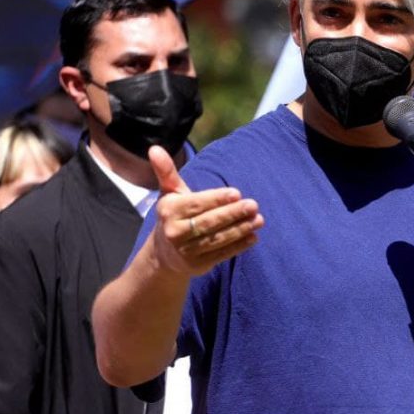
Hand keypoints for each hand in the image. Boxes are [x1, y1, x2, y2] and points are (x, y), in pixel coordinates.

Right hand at [147, 146, 262, 275]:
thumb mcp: (169, 193)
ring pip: (217, 239)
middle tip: (254, 205)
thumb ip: (166, 172)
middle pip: (208, 222)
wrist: (163, 254)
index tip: (236, 193)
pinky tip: (253, 237)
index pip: (196, 204)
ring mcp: (186, 251)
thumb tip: (155, 148)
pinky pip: (221, 254)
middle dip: (233, 214)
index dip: (216, 199)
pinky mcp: (197, 265)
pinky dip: (238, 246)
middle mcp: (175, 232)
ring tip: (259, 220)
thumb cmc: (174, 215)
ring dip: (240, 229)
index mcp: (169, 211)